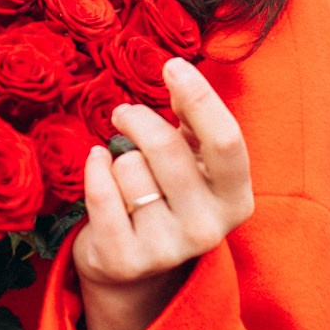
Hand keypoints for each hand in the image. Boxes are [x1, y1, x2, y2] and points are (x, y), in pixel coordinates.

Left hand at [71, 56, 253, 329]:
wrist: (134, 263)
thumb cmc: (167, 193)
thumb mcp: (194, 158)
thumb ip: (194, 118)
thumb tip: (178, 74)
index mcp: (235, 199)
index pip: (226, 141)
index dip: (200, 97)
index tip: (172, 66)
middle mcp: (208, 229)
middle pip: (166, 148)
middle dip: (137, 118)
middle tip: (124, 113)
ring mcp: (167, 250)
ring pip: (129, 167)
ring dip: (119, 157)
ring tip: (124, 170)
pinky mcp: (125, 261)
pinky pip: (100, 192)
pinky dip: (94, 168)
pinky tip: (97, 164)